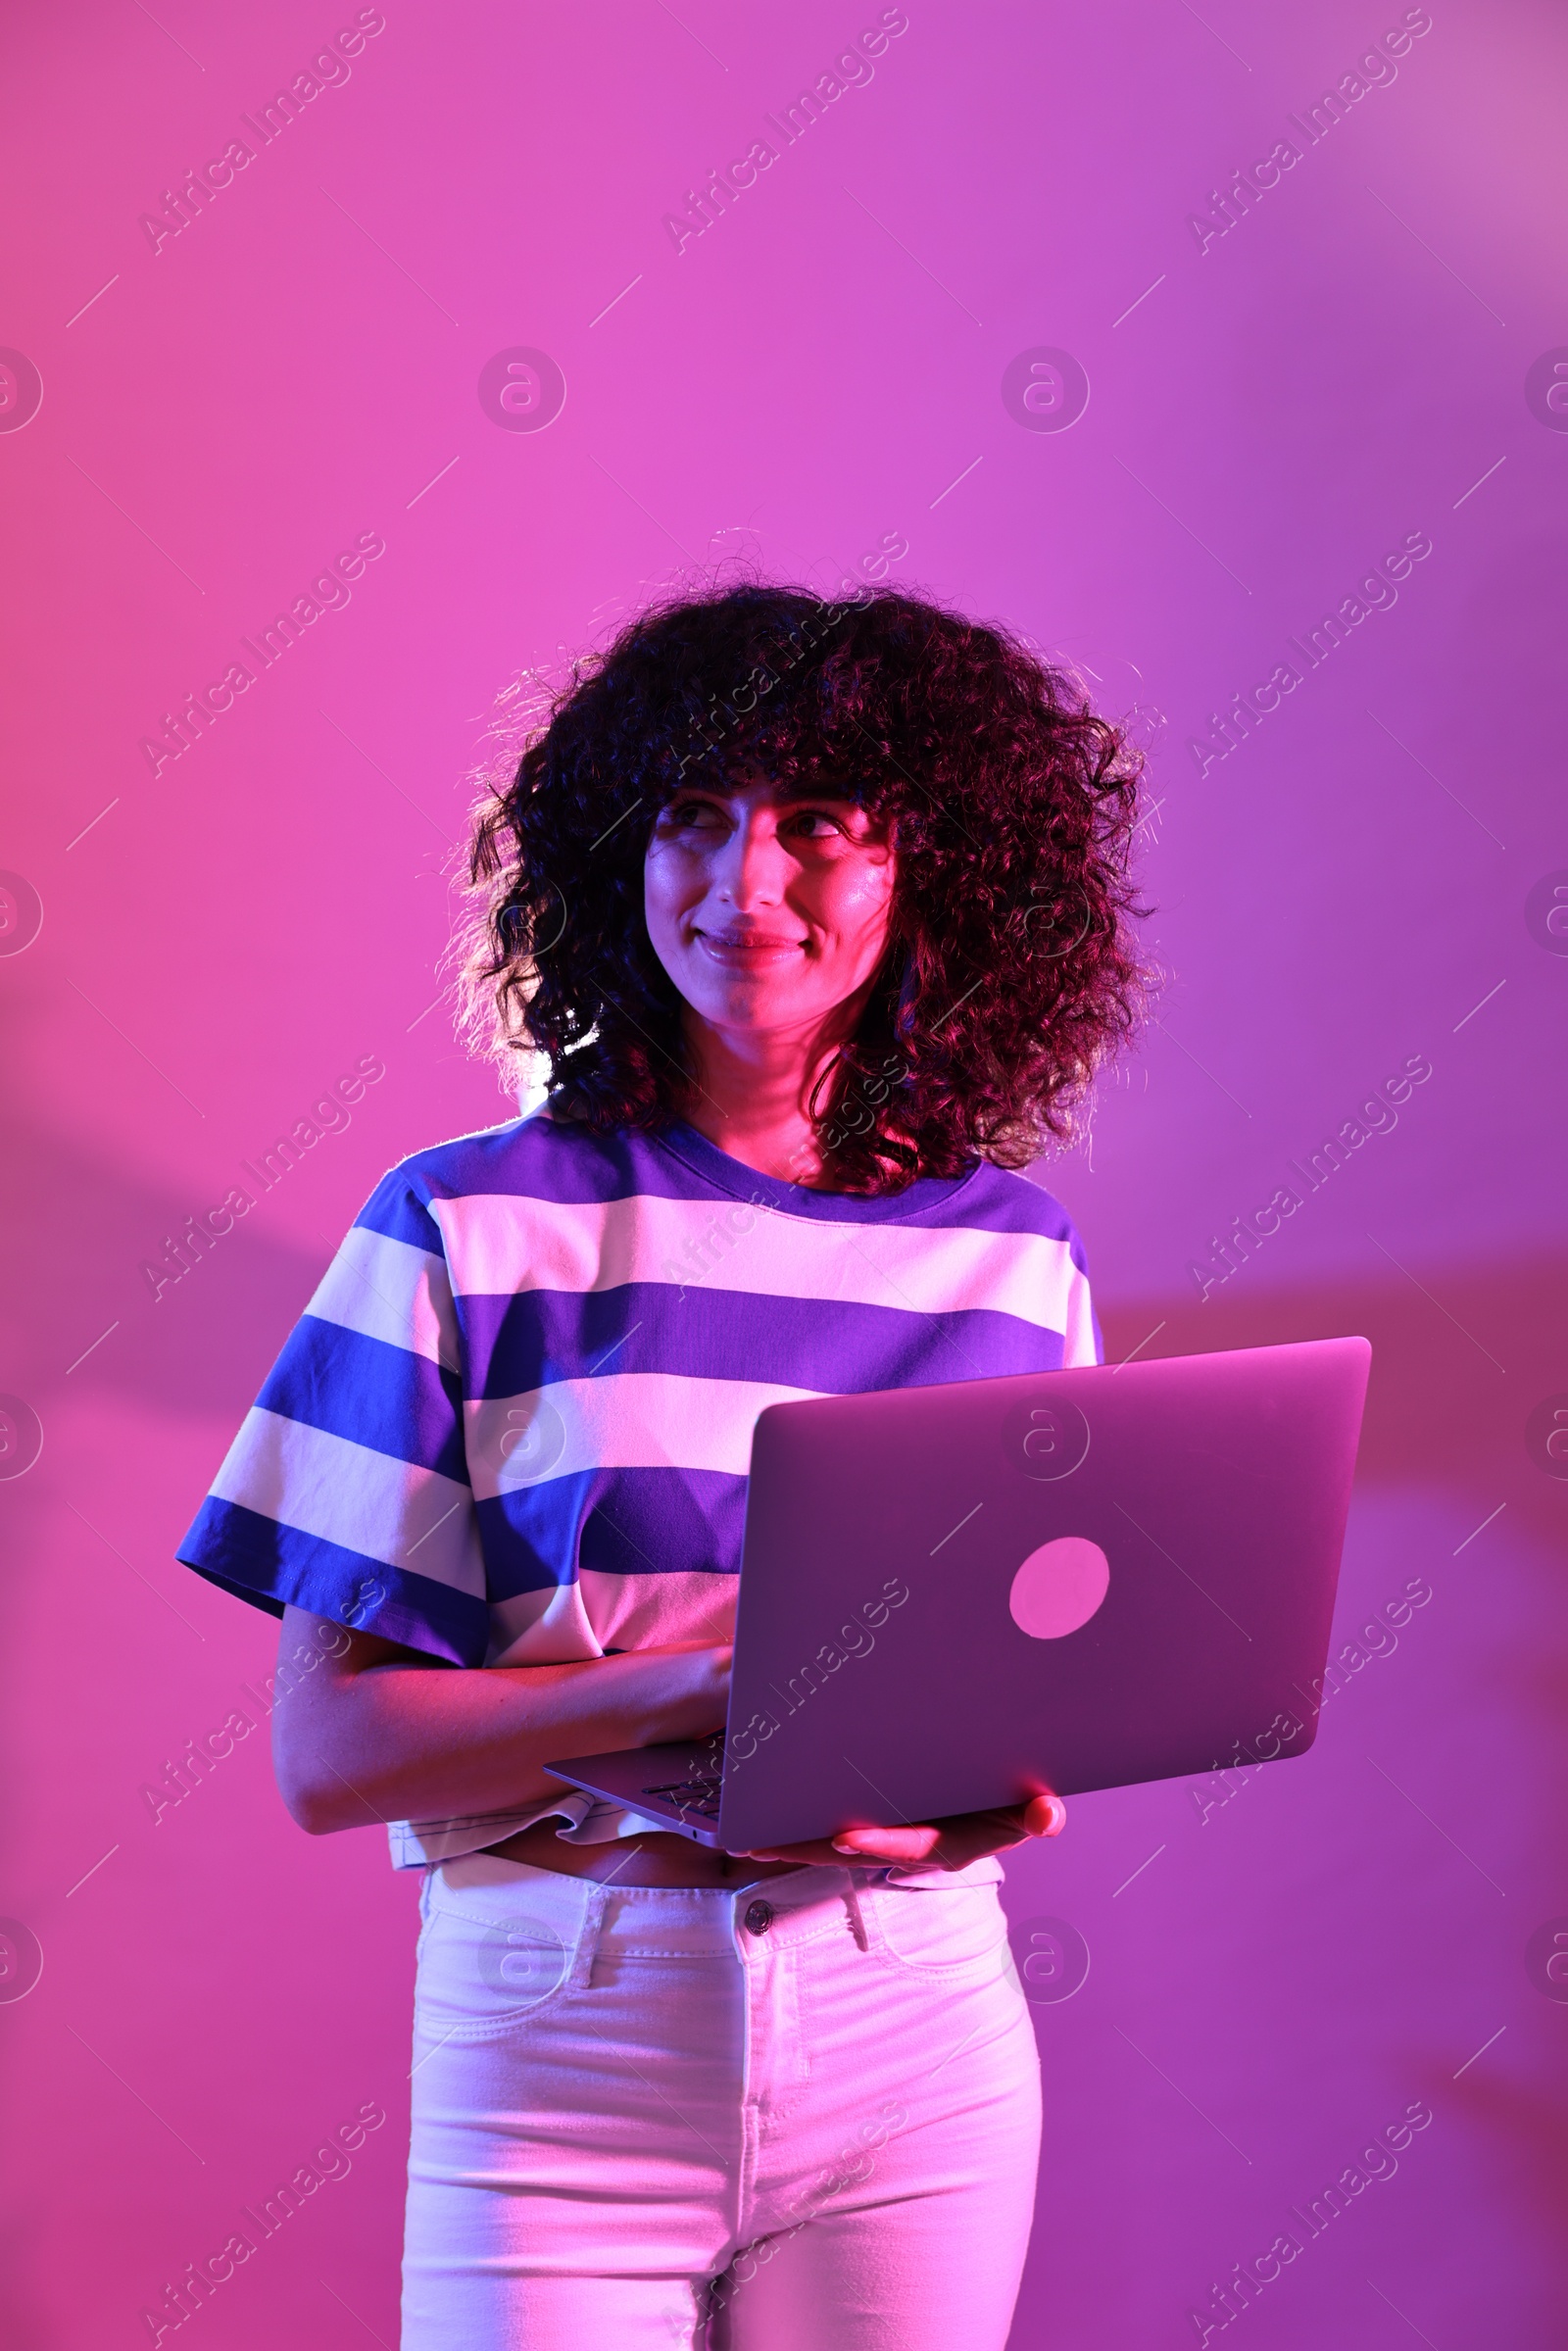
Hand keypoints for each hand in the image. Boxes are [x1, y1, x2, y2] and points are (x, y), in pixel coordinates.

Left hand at [738, 1790, 1065, 1871]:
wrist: (1002, 1793)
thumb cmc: (1015, 1798)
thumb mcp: (1030, 1806)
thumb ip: (1036, 1812)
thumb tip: (1048, 1816)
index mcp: (952, 1844)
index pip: (913, 1847)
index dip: (879, 1843)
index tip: (842, 1836)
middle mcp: (916, 1845)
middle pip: (857, 1851)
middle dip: (807, 1848)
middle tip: (761, 1847)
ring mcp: (894, 1835)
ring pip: (836, 1841)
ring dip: (792, 1841)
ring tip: (747, 1840)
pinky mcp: (877, 1821)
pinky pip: (835, 1824)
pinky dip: (801, 1824)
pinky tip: (765, 1817)